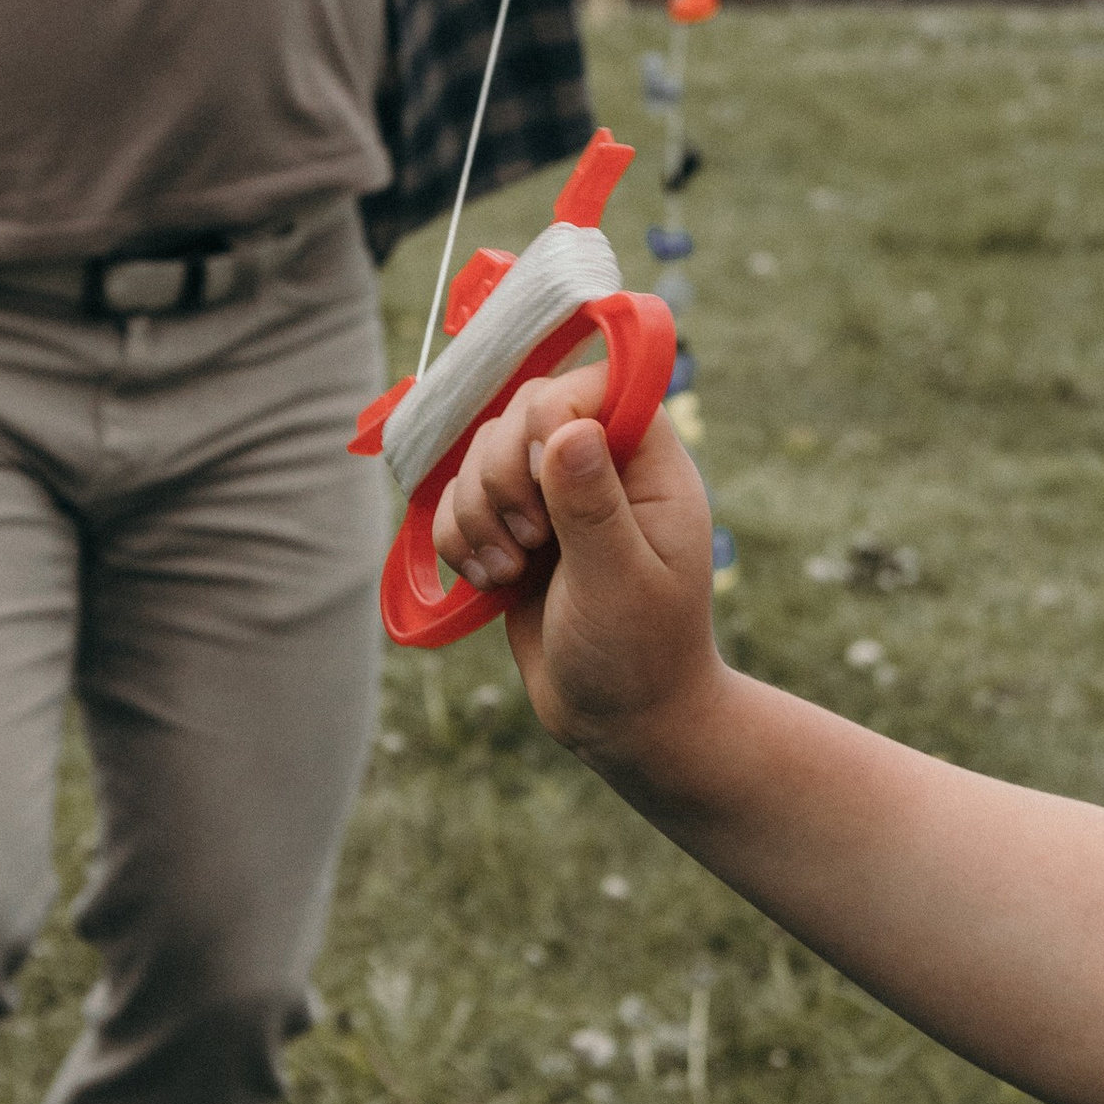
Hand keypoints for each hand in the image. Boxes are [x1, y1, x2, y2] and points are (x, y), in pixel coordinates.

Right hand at [432, 370, 718, 775]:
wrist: (620, 719)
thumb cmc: (640, 653)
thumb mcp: (620, 582)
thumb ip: (593, 506)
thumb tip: (569, 430)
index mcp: (648, 463)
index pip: (593, 383)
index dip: (551, 415)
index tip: (545, 478)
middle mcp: (600, 464)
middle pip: (521, 409)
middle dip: (502, 476)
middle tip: (530, 542)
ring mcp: (551, 495)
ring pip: (480, 454)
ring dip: (475, 514)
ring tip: (510, 571)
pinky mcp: (511, 529)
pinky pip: (456, 501)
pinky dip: (458, 539)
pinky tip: (489, 583)